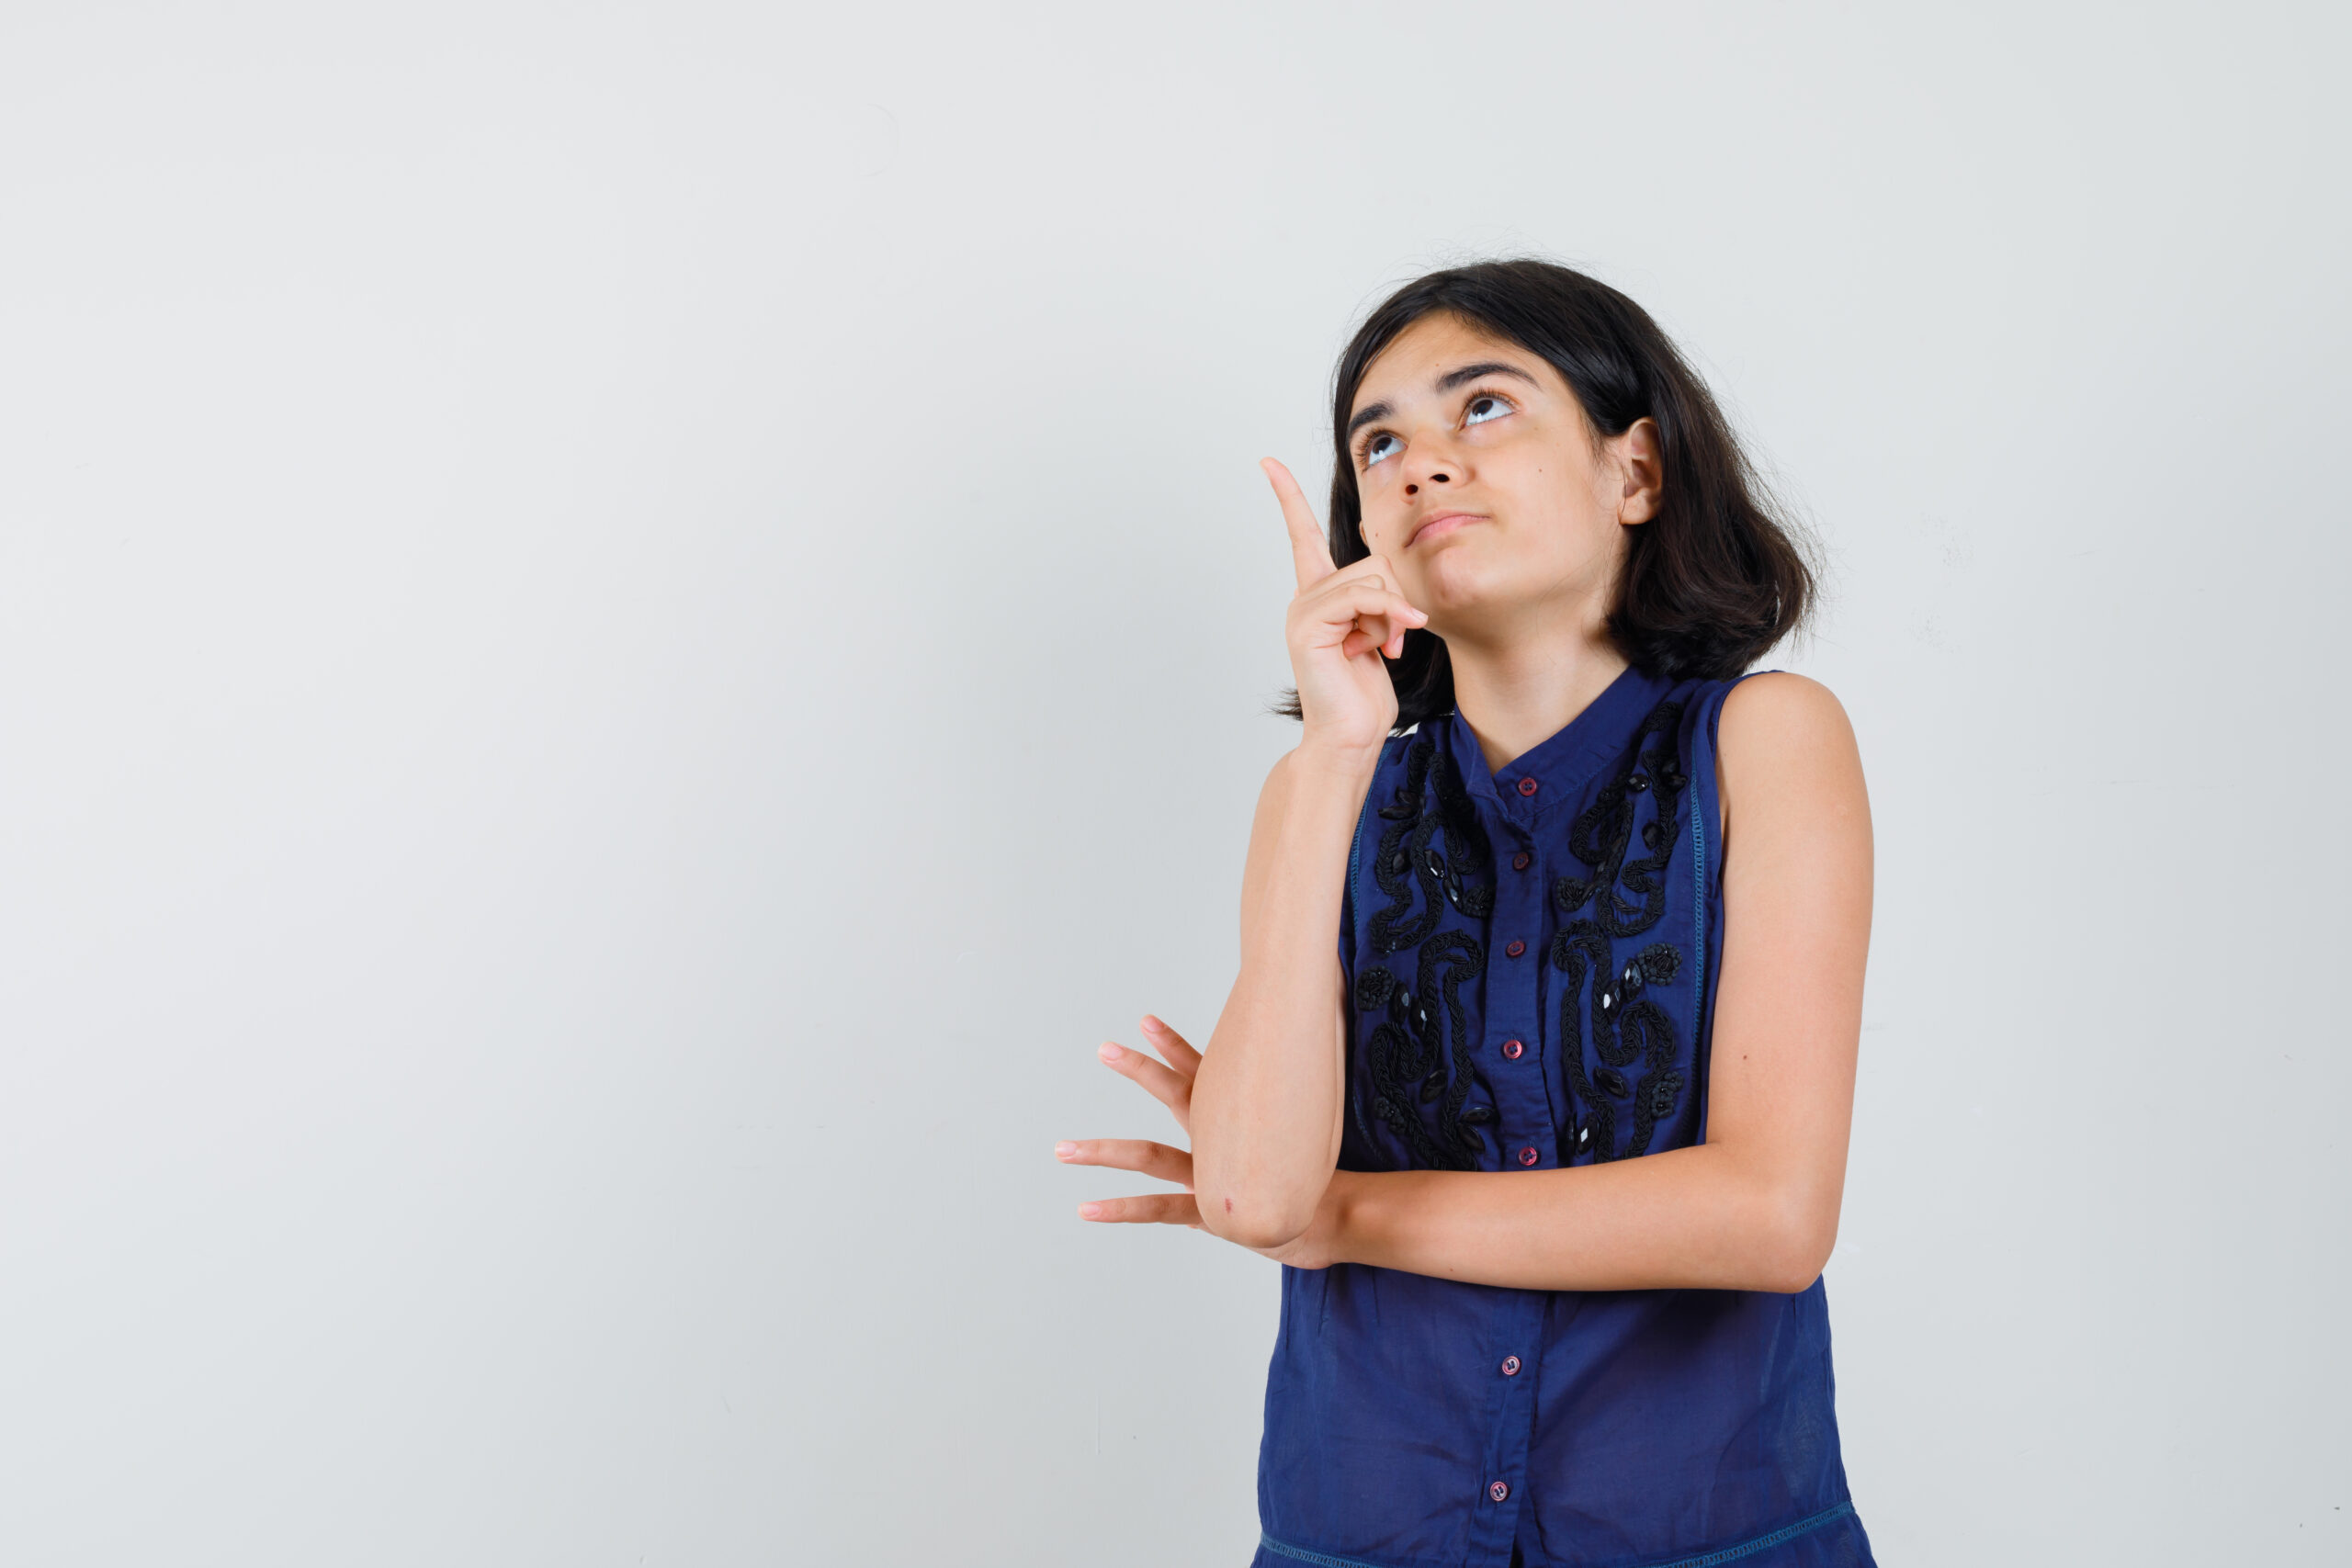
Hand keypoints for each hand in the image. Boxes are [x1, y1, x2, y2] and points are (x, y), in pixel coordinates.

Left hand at [1056, 1014, 1346, 1268]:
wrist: (1346, 1218)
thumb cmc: (1320, 1178)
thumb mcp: (1304, 1135)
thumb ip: (1286, 1112)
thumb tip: (1300, 1080)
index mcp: (1239, 1120)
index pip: (1202, 1072)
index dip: (1172, 1045)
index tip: (1144, 1021)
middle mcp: (1221, 1140)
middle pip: (1174, 1094)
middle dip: (1139, 1069)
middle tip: (1104, 1048)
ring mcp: (1211, 1175)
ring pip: (1148, 1155)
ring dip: (1101, 1150)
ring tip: (1061, 1148)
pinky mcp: (1209, 1212)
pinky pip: (1158, 1209)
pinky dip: (1120, 1208)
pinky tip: (1085, 1208)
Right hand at [1263, 458, 1426, 760]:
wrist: (1350, 736)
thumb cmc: (1364, 694)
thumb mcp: (1378, 632)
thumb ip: (1379, 599)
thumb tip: (1390, 577)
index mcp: (1317, 596)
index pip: (1302, 535)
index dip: (1287, 497)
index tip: (1267, 463)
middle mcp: (1304, 597)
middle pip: (1371, 561)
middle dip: (1396, 598)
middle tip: (1395, 637)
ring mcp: (1302, 611)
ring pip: (1371, 579)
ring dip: (1393, 614)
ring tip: (1386, 648)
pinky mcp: (1309, 626)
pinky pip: (1358, 598)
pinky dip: (1385, 617)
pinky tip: (1388, 646)